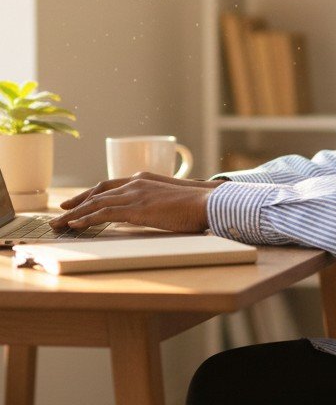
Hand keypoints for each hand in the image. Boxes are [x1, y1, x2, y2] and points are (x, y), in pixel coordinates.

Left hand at [49, 172, 223, 232]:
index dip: (91, 194)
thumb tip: (153, 213)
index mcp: (144, 179)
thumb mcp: (172, 200)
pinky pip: (103, 213)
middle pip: (98, 192)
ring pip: (96, 203)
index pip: (110, 185)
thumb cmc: (197, 204)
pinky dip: (86, 219)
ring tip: (58, 224)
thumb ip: (157, 203)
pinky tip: (74, 225)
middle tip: (61, 212)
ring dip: (75, 214)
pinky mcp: (137, 208)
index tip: (78, 202)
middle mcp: (136, 182)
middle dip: (78, 203)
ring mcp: (135, 194)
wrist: (209, 202)